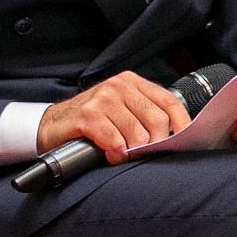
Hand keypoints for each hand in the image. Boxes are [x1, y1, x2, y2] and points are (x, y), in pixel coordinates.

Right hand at [33, 71, 191, 161]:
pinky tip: (110, 155)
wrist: (51, 125)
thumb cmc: (92, 121)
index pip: (170, 102)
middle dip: (155, 143)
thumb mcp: (122, 111)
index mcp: (132, 82)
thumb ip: (146, 116)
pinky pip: (115, 141)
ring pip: (137, 134)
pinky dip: (116, 154)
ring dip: (132, 151)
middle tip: (145, 153)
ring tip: (123, 153)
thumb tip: (176, 137)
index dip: (182, 124)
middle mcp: (118, 86)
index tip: (185, 141)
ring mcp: (102, 99)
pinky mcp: (87, 115)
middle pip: (157, 120)